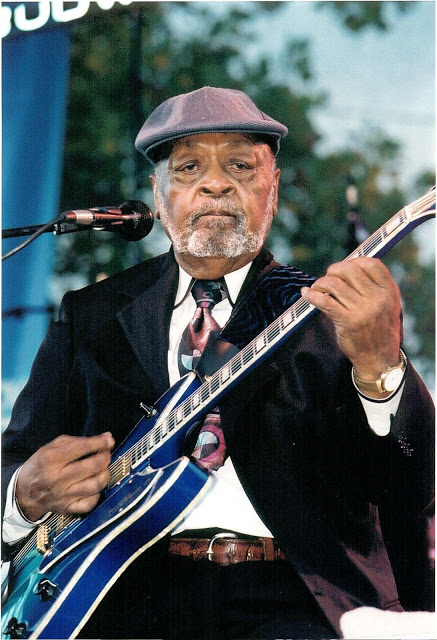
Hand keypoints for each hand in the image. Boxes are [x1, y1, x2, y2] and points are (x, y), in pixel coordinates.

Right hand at [15, 432, 114, 521]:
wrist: (24, 493)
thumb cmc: (41, 465)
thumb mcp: (50, 447)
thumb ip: (76, 441)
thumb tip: (104, 438)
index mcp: (50, 460)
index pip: (81, 448)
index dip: (99, 442)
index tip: (109, 439)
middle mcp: (57, 479)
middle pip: (92, 467)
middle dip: (105, 456)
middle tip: (106, 453)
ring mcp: (63, 496)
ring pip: (95, 485)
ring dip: (105, 474)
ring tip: (103, 468)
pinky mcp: (67, 509)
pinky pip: (90, 503)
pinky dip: (98, 493)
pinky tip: (95, 485)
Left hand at [301, 257, 401, 383]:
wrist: (379, 359)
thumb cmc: (380, 330)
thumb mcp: (389, 305)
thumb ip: (375, 287)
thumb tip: (349, 267)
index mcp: (389, 291)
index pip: (371, 264)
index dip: (354, 261)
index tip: (344, 268)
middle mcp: (378, 298)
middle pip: (350, 270)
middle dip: (334, 270)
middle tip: (328, 278)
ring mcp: (363, 310)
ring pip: (334, 284)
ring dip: (321, 283)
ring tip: (318, 288)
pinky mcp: (347, 322)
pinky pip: (324, 301)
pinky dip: (312, 295)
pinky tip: (306, 293)